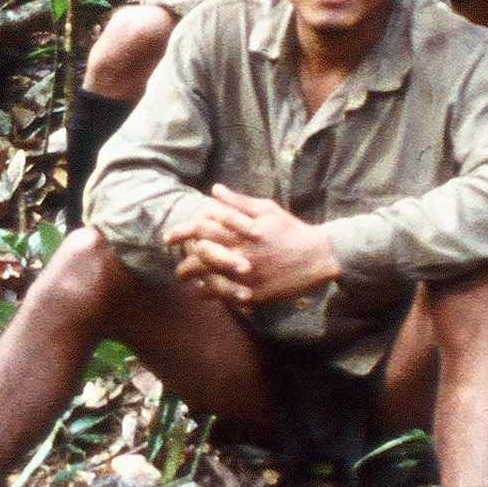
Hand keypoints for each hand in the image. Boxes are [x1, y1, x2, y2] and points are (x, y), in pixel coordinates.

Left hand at [167, 185, 344, 309]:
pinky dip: (209, 294)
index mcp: (242, 230)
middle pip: (200, 256)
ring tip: (183, 277)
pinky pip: (225, 296)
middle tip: (175, 264)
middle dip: (183, 260)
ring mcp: (247, 275)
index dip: (181, 232)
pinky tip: (201, 291)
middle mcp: (242, 253)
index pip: (202, 229)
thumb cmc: (290, 230)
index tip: (169, 237)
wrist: (318, 257)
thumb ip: (238, 202)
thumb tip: (214, 190)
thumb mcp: (266, 209)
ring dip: (192, 278)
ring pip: (209, 278)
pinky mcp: (255, 293)